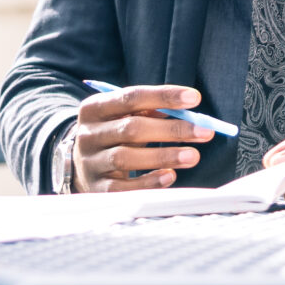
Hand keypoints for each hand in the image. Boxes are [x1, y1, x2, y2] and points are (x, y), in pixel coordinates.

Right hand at [69, 84, 216, 191]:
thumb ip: (150, 111)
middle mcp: (88, 134)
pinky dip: (148, 182)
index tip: (194, 98)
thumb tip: (188, 110)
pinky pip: (124, 187)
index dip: (164, 96)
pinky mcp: (97, 189)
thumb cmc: (112, 134)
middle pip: (132, 129)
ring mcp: (90, 163)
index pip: (131, 97)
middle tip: (205, 131)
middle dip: (172, 129)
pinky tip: (170, 176)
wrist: (79, 166)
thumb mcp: (123, 117)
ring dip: (164, 156)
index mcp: (94, 108)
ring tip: (193, 155)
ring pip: (127, 157)